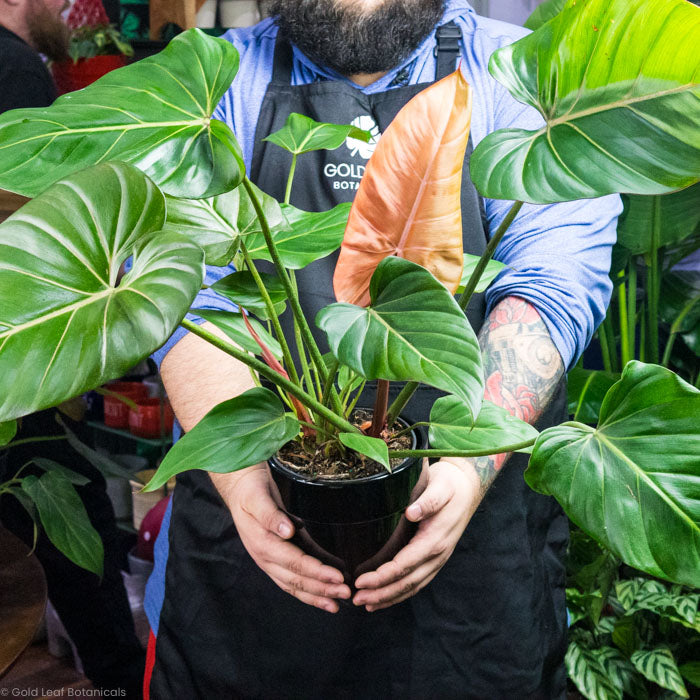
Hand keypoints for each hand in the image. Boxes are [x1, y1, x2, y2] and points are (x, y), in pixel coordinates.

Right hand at [213, 465, 350, 612]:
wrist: (240, 489)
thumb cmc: (251, 492)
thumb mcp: (258, 499)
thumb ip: (271, 515)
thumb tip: (287, 531)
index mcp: (263, 544)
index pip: (294, 563)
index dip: (316, 572)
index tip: (337, 577)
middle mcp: (265, 558)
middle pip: (296, 579)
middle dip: (322, 589)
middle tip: (346, 594)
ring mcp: (270, 561)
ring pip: (294, 584)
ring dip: (316, 595)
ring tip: (338, 604)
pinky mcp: (276, 558)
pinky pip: (293, 578)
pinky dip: (309, 588)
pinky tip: (325, 593)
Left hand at [352, 458, 481, 611]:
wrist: (467, 487)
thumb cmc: (450, 485)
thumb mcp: (441, 486)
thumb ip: (429, 500)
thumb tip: (412, 512)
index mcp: (435, 539)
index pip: (405, 565)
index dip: (382, 576)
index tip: (361, 581)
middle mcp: (437, 554)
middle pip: (407, 582)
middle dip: (381, 593)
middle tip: (357, 599)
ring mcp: (437, 559)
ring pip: (413, 587)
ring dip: (389, 597)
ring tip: (367, 604)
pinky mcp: (434, 558)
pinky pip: (417, 582)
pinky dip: (401, 593)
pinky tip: (386, 596)